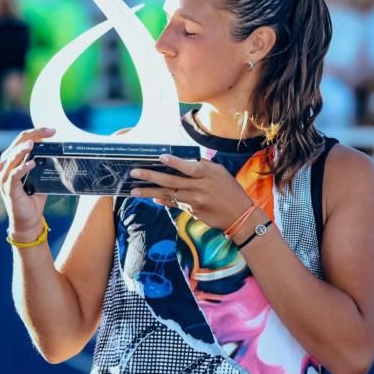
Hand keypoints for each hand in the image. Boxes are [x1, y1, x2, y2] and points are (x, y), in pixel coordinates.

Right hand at [0, 127, 54, 237]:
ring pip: (11, 159)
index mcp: (13, 161)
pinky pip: (13, 176)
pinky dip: (22, 168)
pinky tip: (31, 163)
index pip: (22, 141)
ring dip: (22, 150)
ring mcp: (5, 178)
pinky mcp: (8, 189)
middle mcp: (6, 167)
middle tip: (48, 132)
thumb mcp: (41, 176)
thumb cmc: (34, 197)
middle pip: (15, 145)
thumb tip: (60, 152)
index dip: (36, 133)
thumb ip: (45, 164)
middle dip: (32, 136)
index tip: (52, 131)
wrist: (29, 219)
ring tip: (33, 144)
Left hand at [130, 154, 251, 229]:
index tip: (160, 157)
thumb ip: (201, 166)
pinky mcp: (192, 211)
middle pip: (171, 181)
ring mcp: (194, 201)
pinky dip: (163, 201)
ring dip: (149, 192)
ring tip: (134, 190)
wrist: (240, 215)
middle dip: (151, 176)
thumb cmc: (230, 189)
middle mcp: (199, 188)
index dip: (174, 163)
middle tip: (134, 172)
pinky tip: (152, 198)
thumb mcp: (219, 172)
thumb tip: (182, 162)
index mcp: (207, 174)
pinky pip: (174, 204)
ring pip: (168, 194)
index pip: (188, 167)